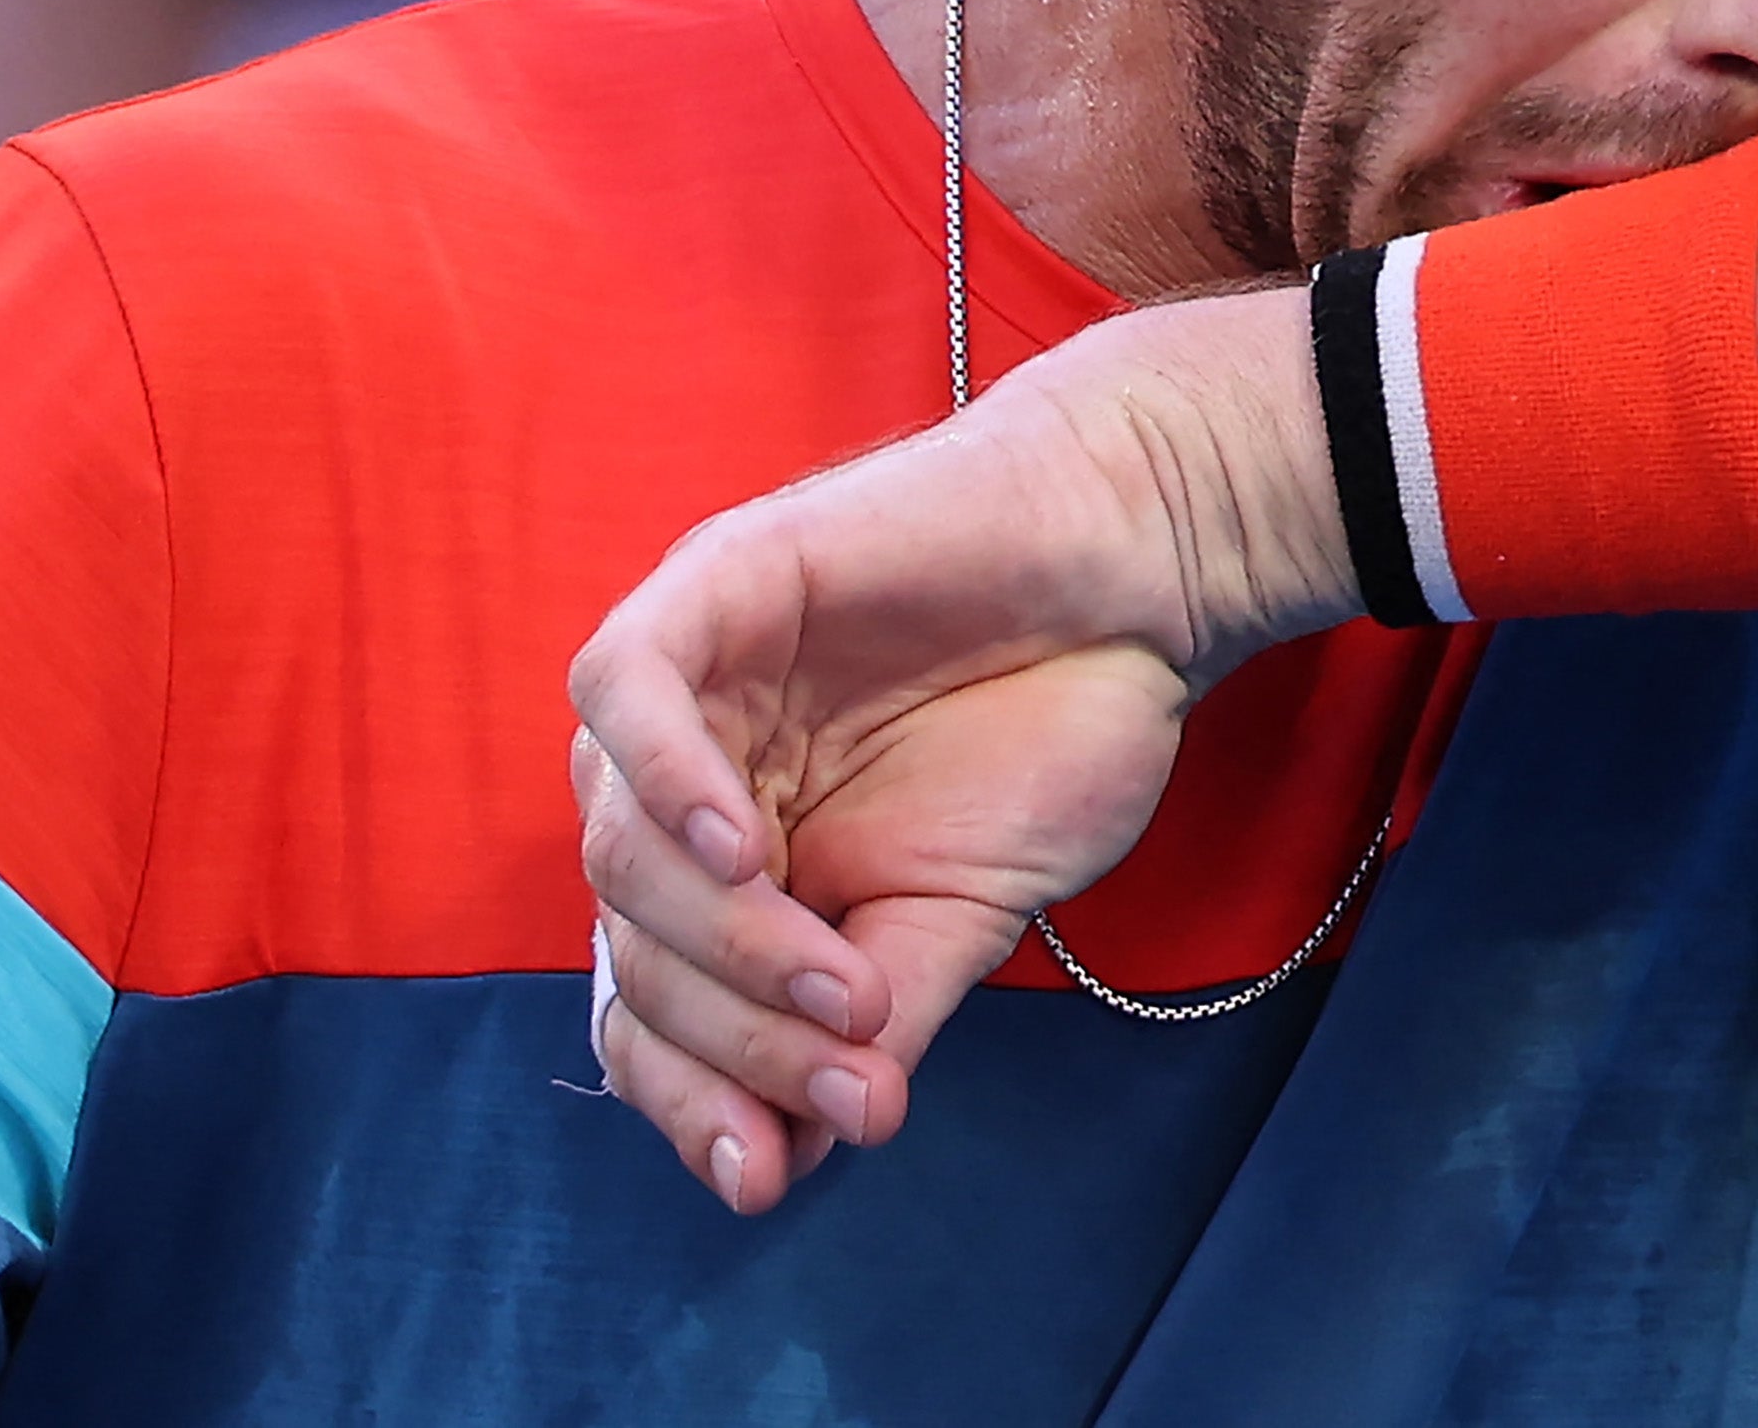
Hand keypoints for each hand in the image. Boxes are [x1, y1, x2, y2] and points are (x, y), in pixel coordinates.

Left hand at [565, 288, 1347, 1211]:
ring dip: (726, 942)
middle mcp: (689, 787)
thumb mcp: (964, 918)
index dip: (688, 1102)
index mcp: (734, 873)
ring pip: (617, 842)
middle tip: (856, 1070)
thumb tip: (812, 1150)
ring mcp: (691, 690)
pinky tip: (742, 849)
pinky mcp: (710, 586)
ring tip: (849, 979)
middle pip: (633, 946)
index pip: (649, 1011)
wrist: (1141, 579)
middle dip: (736, 1037)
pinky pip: (623, 687)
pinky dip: (663, 777)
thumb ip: (875, 1021)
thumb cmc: (1058, 728)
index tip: (765, 1178)